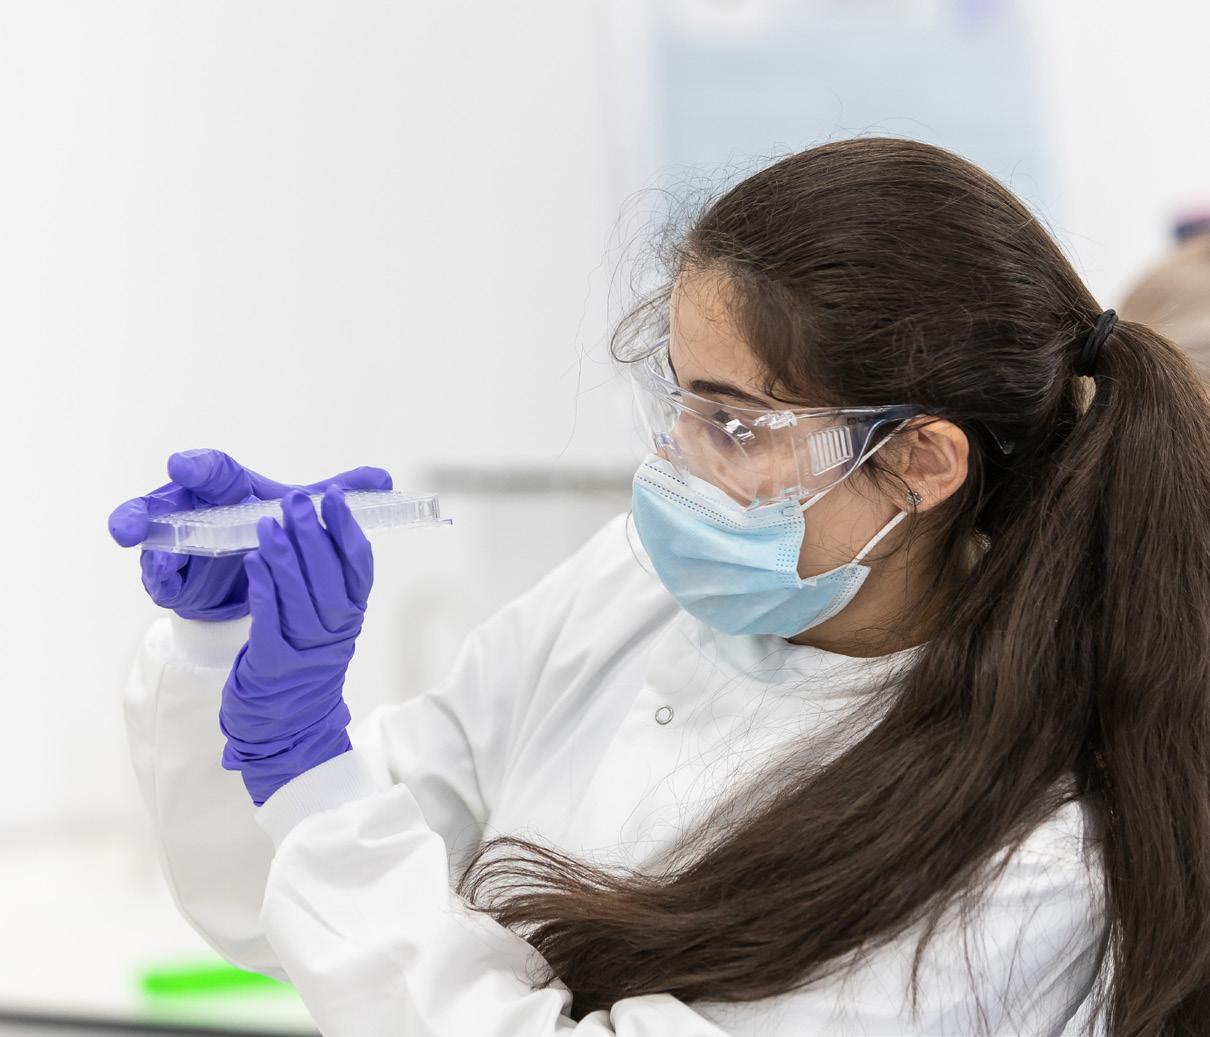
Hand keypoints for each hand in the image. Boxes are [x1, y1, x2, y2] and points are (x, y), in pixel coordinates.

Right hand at [108, 448, 391, 620]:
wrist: (241, 576)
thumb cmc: (264, 531)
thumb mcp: (298, 514)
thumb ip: (333, 495)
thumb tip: (382, 479)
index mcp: (226, 488)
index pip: (213, 472)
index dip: (199, 467)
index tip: (184, 464)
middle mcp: (196, 506)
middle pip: (173, 497)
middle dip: (159, 496)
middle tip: (149, 500)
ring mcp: (177, 539)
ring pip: (155, 531)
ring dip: (146, 531)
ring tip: (132, 535)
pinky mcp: (168, 574)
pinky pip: (158, 572)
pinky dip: (160, 572)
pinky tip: (163, 575)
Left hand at [219, 485, 374, 805]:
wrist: (288, 728)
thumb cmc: (302, 667)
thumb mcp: (325, 624)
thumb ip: (327, 582)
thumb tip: (322, 526)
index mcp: (349, 616)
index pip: (358, 566)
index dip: (348, 529)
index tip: (336, 496)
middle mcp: (335, 632)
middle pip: (329, 575)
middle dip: (315, 532)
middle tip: (300, 499)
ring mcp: (306, 649)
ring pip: (300, 594)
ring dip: (286, 554)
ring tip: (271, 522)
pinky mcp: (275, 664)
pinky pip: (270, 619)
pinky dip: (264, 587)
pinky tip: (255, 561)